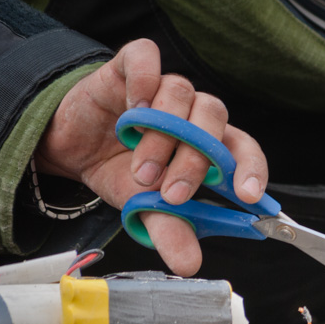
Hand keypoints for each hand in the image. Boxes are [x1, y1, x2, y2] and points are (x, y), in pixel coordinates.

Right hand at [34, 39, 268, 275]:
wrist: (72, 147)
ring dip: (164, 136)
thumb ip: (170, 231)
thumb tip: (189, 265)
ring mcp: (164, 89)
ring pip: (182, 95)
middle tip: (170, 192)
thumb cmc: (121, 172)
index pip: (244, 148)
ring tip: (141, 170)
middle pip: (214, 120)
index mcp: (209, 144)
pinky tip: (135, 107)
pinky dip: (146, 80)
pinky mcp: (130, 68)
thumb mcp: (145, 208)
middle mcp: (194, 112)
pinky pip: (147, 58)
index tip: (249, 195)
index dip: (252, 169)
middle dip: (195, 161)